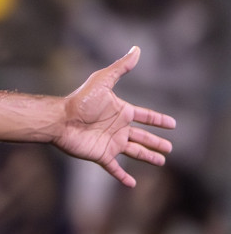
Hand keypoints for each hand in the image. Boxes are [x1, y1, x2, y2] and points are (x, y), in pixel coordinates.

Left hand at [54, 46, 175, 187]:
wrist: (60, 119)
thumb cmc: (80, 100)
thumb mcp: (103, 81)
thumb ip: (120, 67)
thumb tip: (136, 49)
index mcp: (121, 112)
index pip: (145, 116)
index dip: (158, 120)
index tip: (172, 124)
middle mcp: (117, 128)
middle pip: (142, 136)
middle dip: (156, 142)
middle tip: (170, 148)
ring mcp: (110, 142)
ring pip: (134, 152)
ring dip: (148, 156)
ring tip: (161, 161)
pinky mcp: (100, 155)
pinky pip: (114, 168)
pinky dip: (123, 176)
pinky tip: (131, 184)